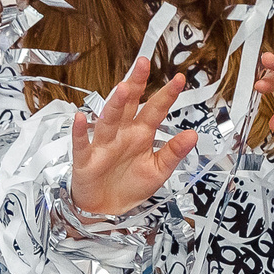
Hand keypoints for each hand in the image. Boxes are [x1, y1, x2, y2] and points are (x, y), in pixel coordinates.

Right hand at [71, 57, 197, 216]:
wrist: (108, 209)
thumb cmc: (130, 186)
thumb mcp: (159, 170)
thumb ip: (174, 152)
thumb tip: (193, 135)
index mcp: (141, 134)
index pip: (155, 109)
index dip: (167, 95)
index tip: (179, 79)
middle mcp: (122, 134)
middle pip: (129, 105)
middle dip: (136, 84)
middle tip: (142, 64)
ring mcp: (104, 144)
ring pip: (108, 120)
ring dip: (114, 105)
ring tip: (122, 89)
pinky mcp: (86, 159)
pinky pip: (82, 143)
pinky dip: (80, 131)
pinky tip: (81, 118)